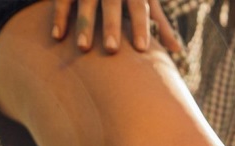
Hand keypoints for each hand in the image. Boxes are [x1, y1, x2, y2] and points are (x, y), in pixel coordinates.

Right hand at [51, 0, 182, 54]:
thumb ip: (160, 24)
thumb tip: (177, 51)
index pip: (139, 7)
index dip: (141, 26)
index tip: (142, 49)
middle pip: (112, 4)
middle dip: (112, 25)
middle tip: (112, 50)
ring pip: (85, 3)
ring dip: (84, 24)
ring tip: (84, 48)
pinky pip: (62, 0)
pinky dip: (59, 17)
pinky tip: (57, 37)